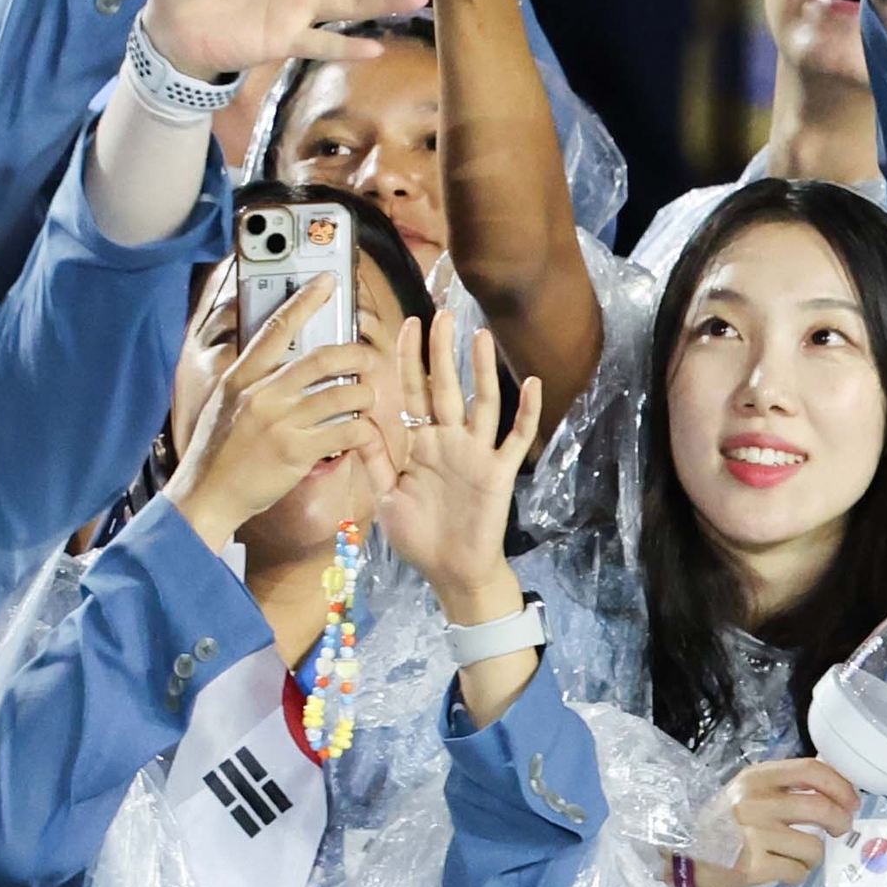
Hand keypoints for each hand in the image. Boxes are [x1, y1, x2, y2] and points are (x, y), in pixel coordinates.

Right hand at [167, 282, 391, 549]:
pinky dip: (360, 429)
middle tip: (367, 357)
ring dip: (363, 395)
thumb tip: (279, 355)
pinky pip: (344, 432)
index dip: (305, 300)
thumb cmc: (217, 450)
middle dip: (355, 354)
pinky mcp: (296, 453)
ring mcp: (280, 424)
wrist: (206, 495)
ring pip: (341, 395)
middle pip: (321, 359)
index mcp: (242, 377)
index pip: (277, 327)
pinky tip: (360, 431)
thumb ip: (251, 378)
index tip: (327, 282)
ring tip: (366, 398)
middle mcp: (262, 395)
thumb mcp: (225, 402)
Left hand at [374, 306, 543, 612]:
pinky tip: (532, 384)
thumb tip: (355, 418)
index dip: (411, 360)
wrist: (452, 572)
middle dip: (444, 352)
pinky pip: (516, 437)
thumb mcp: (386, 495)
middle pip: (448, 387)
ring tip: (480, 336)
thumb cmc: (418, 535)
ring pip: (483, 403)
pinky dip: (527, 411)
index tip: (408, 325)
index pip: (414, 392)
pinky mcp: (499, 472)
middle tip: (443, 314)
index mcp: (421, 443)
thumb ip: (374, 458)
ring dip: (482, 370)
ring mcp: (477, 453)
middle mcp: (450, 440)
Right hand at [683, 756, 857, 886]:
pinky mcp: (756, 865)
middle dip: (841, 822)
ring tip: (797, 857)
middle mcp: (757, 801)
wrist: (683, 856)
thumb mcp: (746, 794)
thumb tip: (831, 792)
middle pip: (821, 808)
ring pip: (814, 846)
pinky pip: (797, 871)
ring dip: (812, 856)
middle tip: (841, 831)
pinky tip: (781, 871)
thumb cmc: (721, 825)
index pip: (811, 771)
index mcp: (757, 778)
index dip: (840, 785)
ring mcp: (756, 834)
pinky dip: (796, 874)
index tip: (852, 801)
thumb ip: (779, 789)